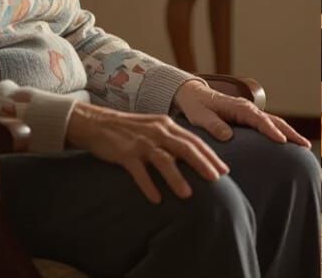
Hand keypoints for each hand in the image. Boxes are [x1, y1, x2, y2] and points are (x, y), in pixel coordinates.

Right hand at [64, 101, 228, 203]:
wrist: (97, 123)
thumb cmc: (129, 129)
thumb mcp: (154, 128)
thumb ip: (172, 138)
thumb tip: (193, 155)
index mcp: (167, 125)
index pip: (194, 141)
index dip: (210, 155)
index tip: (224, 170)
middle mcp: (157, 131)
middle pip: (185, 148)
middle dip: (202, 164)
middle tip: (216, 179)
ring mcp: (141, 142)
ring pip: (163, 160)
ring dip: (176, 178)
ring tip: (187, 194)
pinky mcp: (125, 153)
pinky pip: (139, 171)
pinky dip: (148, 185)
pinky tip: (156, 199)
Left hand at [173, 79, 311, 147]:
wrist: (195, 95)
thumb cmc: (197, 107)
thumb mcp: (200, 117)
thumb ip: (213, 125)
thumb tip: (228, 136)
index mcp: (239, 108)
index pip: (259, 120)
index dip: (271, 131)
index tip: (283, 142)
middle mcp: (248, 109)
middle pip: (274, 120)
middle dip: (291, 133)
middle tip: (305, 146)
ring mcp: (251, 113)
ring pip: (276, 122)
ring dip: (290, 133)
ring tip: (305, 146)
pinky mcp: (250, 118)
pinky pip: (269, 125)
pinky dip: (282, 132)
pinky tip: (290, 143)